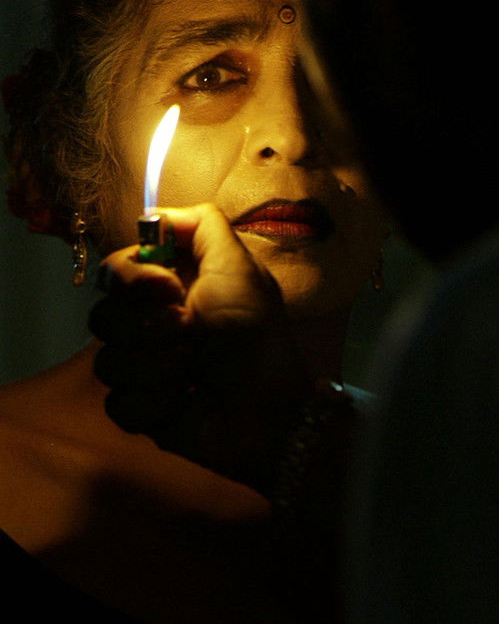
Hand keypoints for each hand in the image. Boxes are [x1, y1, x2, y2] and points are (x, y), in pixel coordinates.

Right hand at [89, 204, 308, 490]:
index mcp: (170, 289)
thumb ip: (205, 227)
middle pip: (103, 315)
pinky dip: (155, 403)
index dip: (131, 278)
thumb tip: (157, 214)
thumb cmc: (254, 335)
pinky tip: (184, 402)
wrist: (269, 409)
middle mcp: (151, 325)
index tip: (167, 289)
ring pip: (106, 362)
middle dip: (145, 328)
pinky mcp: (142, 409)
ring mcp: (144, 368)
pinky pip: (118, 403)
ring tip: (190, 373)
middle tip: (186, 335)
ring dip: (155, 367)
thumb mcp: (239, 268)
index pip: (115, 272)